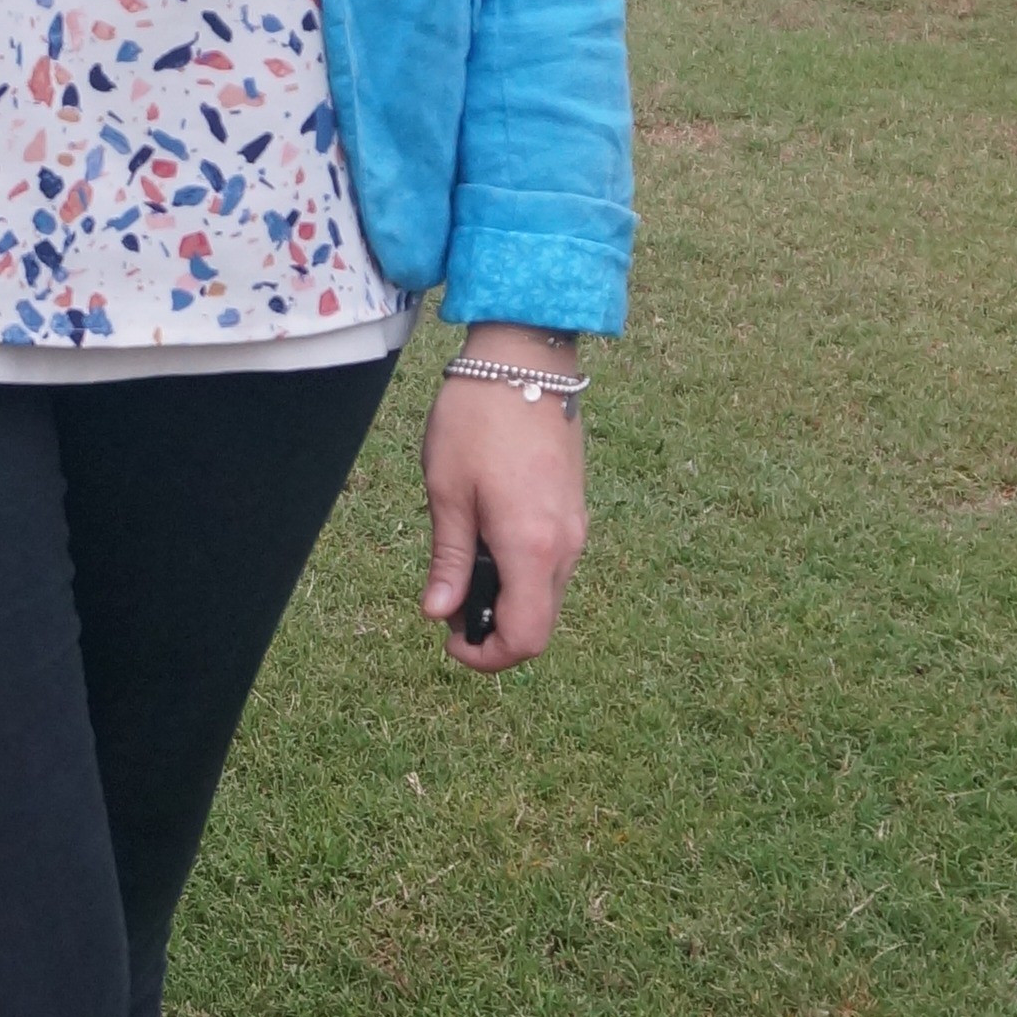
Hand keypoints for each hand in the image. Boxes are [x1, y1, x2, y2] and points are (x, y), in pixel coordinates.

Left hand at [419, 325, 588, 672]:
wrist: (524, 360)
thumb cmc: (476, 419)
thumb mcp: (447, 492)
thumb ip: (450, 559)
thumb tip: (440, 614)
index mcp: (533, 547)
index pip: (526, 638)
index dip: (487, 657)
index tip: (449, 641)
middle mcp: (566, 546)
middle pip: (540, 624)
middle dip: (493, 631)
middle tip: (445, 605)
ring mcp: (576, 527)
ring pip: (546, 594)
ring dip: (507, 600)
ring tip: (461, 568)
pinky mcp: (574, 510)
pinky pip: (551, 564)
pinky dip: (521, 573)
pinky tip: (486, 541)